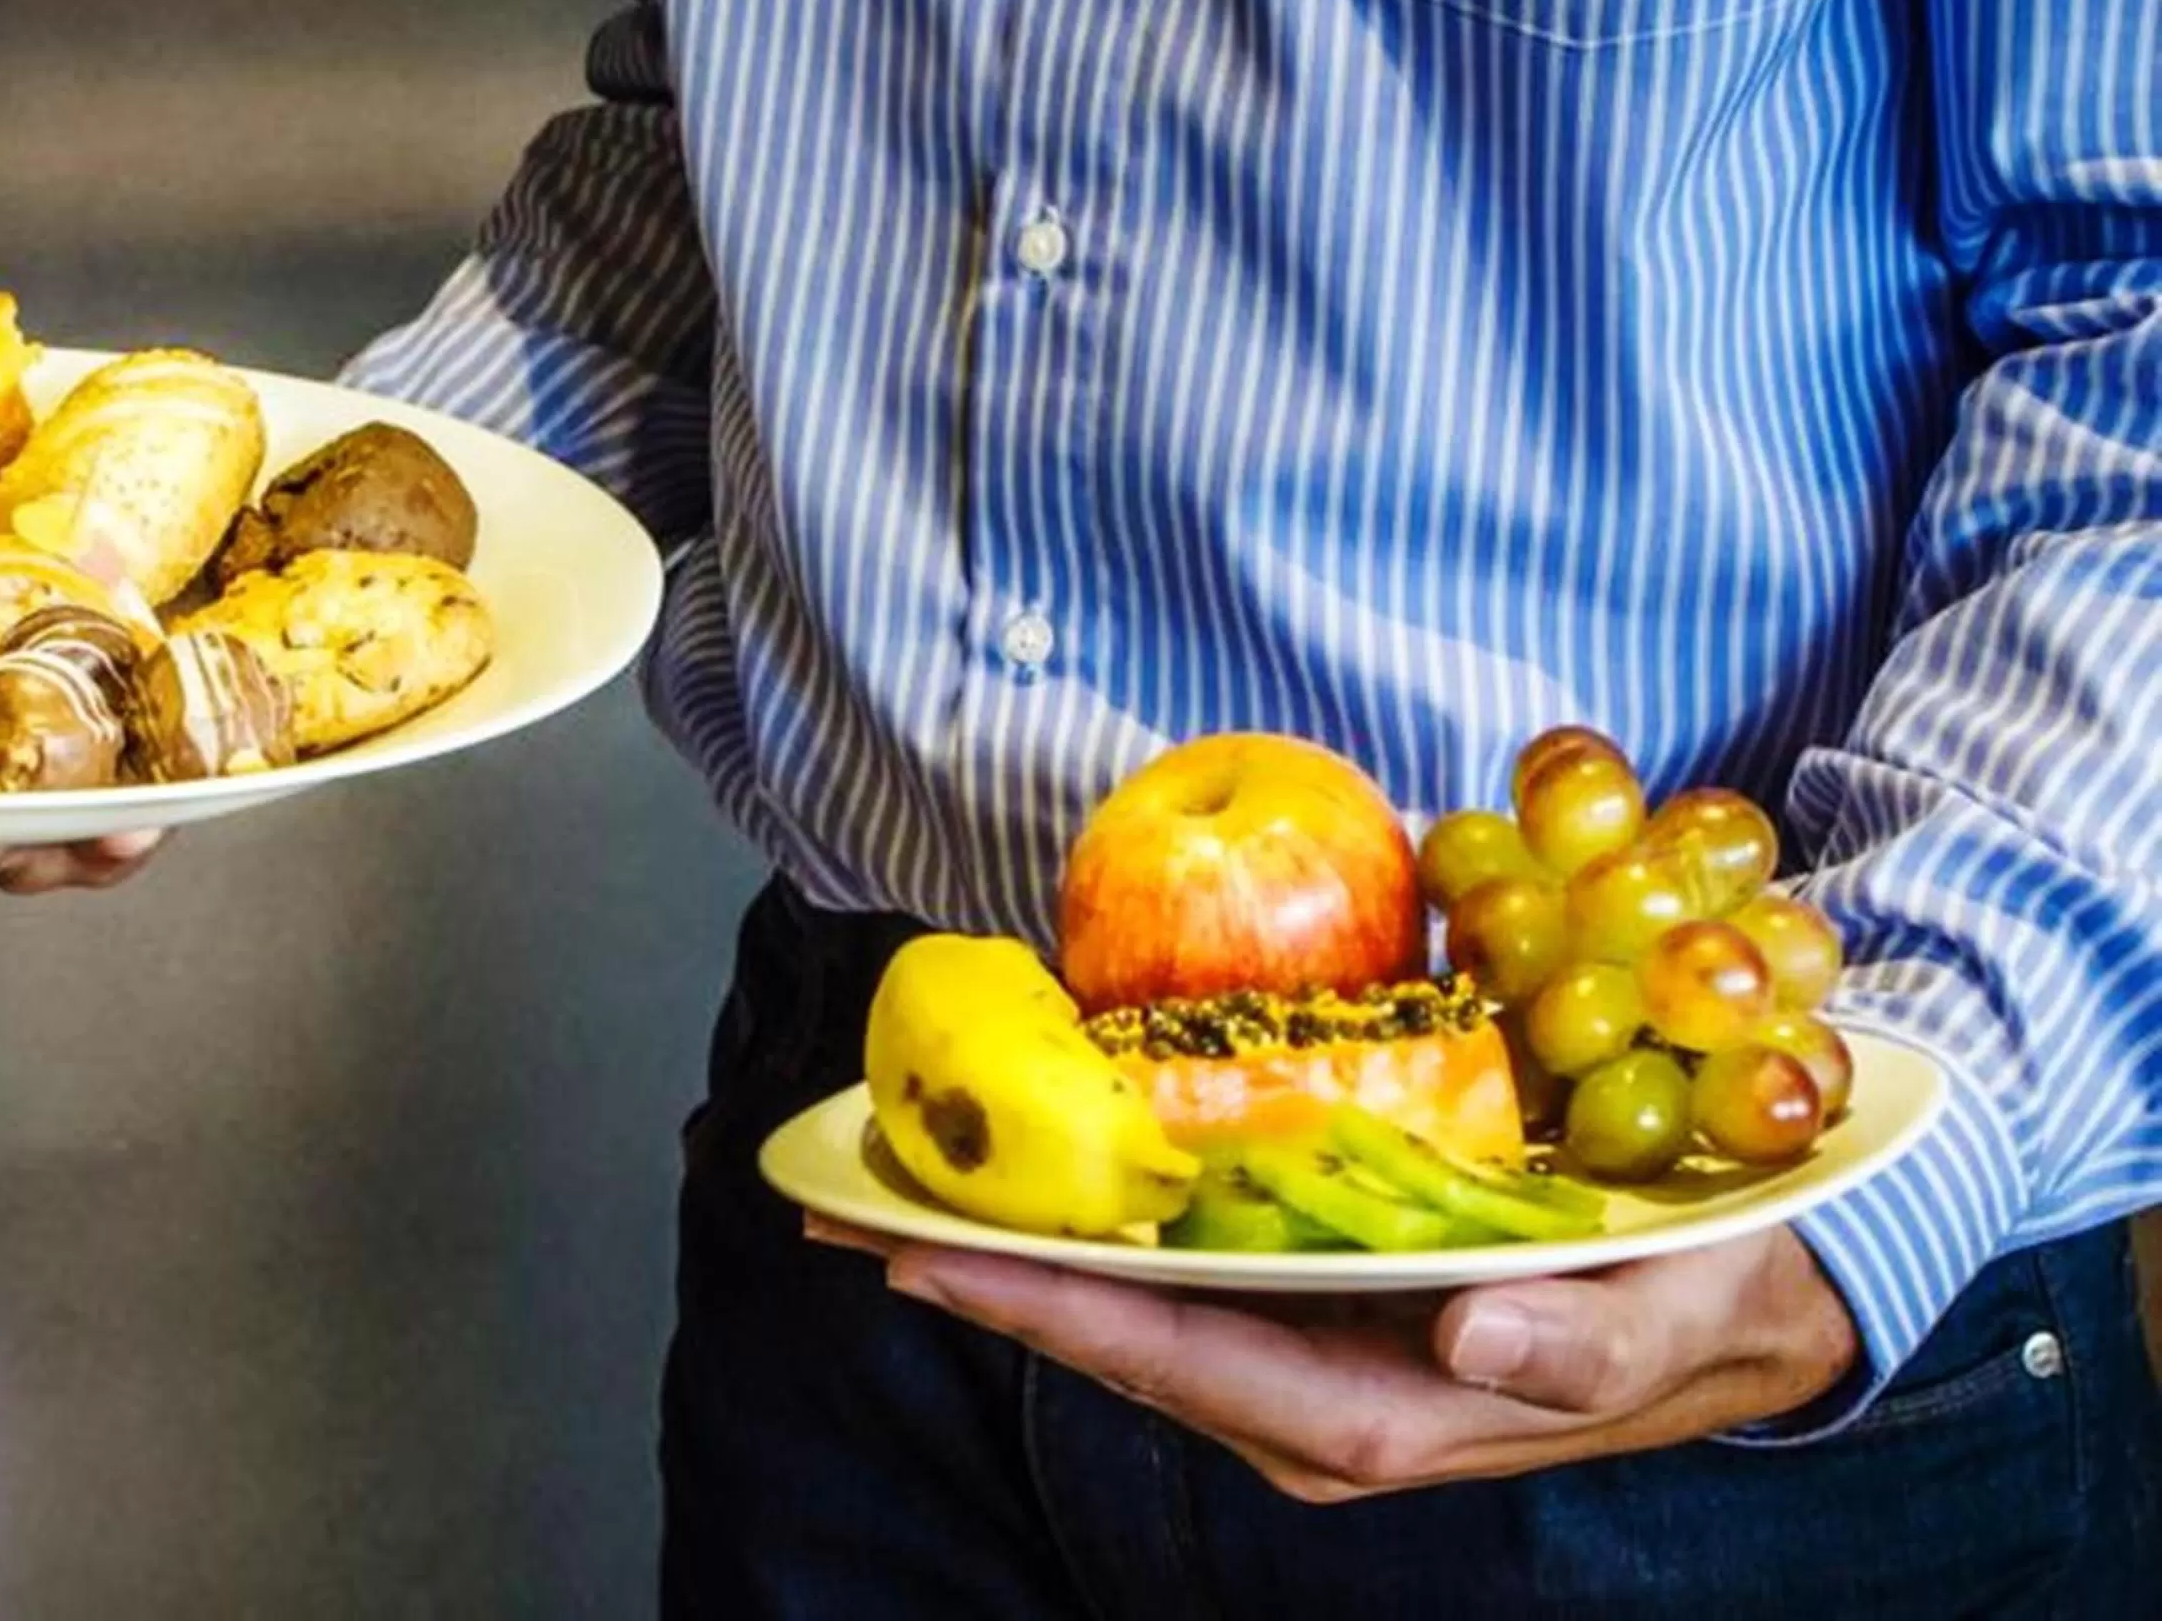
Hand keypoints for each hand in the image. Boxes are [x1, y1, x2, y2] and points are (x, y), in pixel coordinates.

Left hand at [809, 1217, 1857, 1501]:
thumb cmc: (1702, 1305)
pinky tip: (1025, 1179)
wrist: (1746, 1301)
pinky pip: (1173, 1281)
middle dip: (984, 1278)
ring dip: (1012, 1254)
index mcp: (1380, 1417)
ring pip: (1128, 1314)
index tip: (930, 1258)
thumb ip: (1576, 1349)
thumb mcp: (1670, 1322)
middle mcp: (1314, 1405)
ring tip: (897, 1187)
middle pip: (1115, 1342)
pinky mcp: (1311, 1318)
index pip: (1178, 1363)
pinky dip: (1089, 1233)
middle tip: (849, 1207)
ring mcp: (1303, 1364)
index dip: (1048, 1313)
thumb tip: (1472, 1340)